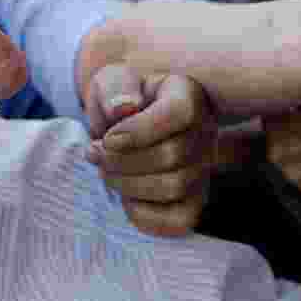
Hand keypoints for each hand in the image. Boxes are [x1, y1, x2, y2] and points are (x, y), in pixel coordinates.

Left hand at [85, 64, 216, 235]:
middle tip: (95, 153)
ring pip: (173, 187)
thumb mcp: (110, 80)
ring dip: (127, 184)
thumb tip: (124, 108)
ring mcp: (203, 167)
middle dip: (121, 161)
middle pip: (171, 156)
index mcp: (187, 95)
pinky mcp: (194, 199)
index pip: (178, 113)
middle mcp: (205, 131)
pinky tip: (126, 195)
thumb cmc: (119, 100)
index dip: (139, 130)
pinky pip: (178, 220)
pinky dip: (143, 214)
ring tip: (107, 171)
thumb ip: (115, 86)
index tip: (108, 138)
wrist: (124, 124)